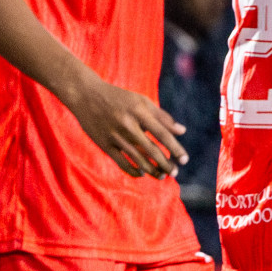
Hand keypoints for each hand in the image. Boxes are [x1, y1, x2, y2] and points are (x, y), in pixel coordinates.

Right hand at [62, 73, 187, 177]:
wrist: (86, 95)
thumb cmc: (120, 98)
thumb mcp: (142, 101)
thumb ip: (162, 116)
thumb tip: (182, 131)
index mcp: (140, 111)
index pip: (162, 133)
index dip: (175, 148)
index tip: (185, 159)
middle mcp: (128, 124)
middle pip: (151, 149)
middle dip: (165, 163)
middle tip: (175, 173)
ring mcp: (115, 135)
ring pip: (137, 158)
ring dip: (151, 170)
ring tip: (162, 176)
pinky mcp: (104, 144)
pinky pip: (121, 162)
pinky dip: (133, 170)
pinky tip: (142, 173)